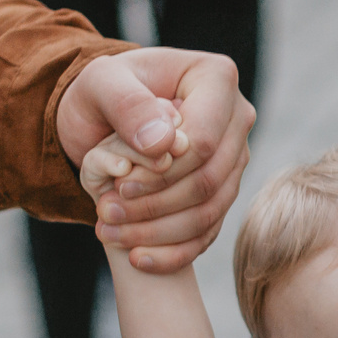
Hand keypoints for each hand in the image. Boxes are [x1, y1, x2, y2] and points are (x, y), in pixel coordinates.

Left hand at [55, 48, 254, 270]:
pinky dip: (173, 252)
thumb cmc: (102, 91)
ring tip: (110, 233)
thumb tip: (166, 145)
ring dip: (158, 232)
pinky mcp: (223, 190)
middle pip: (209, 179)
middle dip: (155, 206)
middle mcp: (237, 118)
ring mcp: (234, 157)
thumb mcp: (100, 83)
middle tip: (106, 214)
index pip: (204, 141)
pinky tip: (136, 257)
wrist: (102, 113)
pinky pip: (208, 231)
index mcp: (217, 79)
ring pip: (210, 210)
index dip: (162, 172)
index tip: (119, 184)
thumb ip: (129, 104)